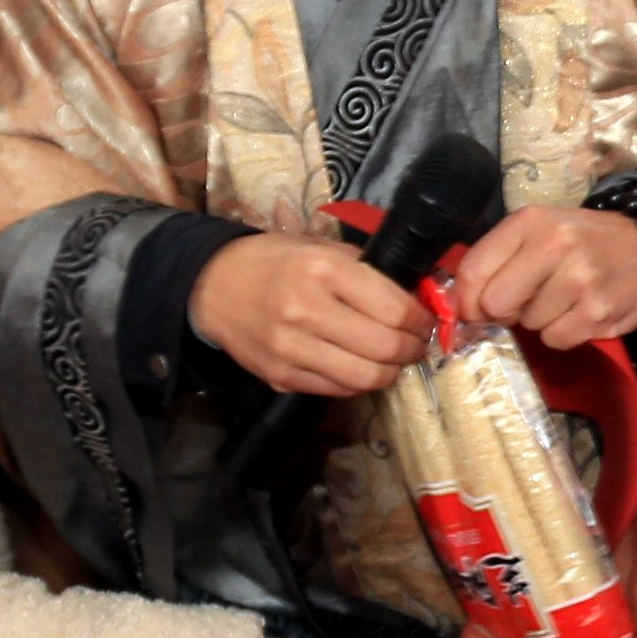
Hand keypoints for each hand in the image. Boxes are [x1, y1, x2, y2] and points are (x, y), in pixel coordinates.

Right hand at [194, 232, 430, 398]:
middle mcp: (304, 309)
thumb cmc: (274, 262)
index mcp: (322, 269)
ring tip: (392, 360)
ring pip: (364, 377)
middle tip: (414, 344)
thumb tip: (414, 297)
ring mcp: (289, 348)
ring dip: (389, 372)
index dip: (419, 320)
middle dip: (411, 349)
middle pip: (384, 347)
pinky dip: (358, 382)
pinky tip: (359, 366)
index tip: (424, 321)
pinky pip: (337, 390)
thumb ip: (366, 271)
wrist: (213, 287)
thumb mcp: (320, 247)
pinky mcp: (279, 376)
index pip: (394, 309)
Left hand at [448, 206, 636, 349]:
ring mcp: (579, 279)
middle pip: (496, 303)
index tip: (476, 310)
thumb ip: (498, 260)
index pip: (474, 270)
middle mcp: (554, 245)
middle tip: (528, 301)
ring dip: (541, 321)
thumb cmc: (584, 242)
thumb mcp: (539, 231)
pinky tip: (581, 313)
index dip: (467, 300)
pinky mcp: (599, 310)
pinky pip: (556, 339)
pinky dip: (565, 333)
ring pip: (529, 324)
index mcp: (531, 221)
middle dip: (506, 311)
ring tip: (566, 300)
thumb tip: (463, 308)